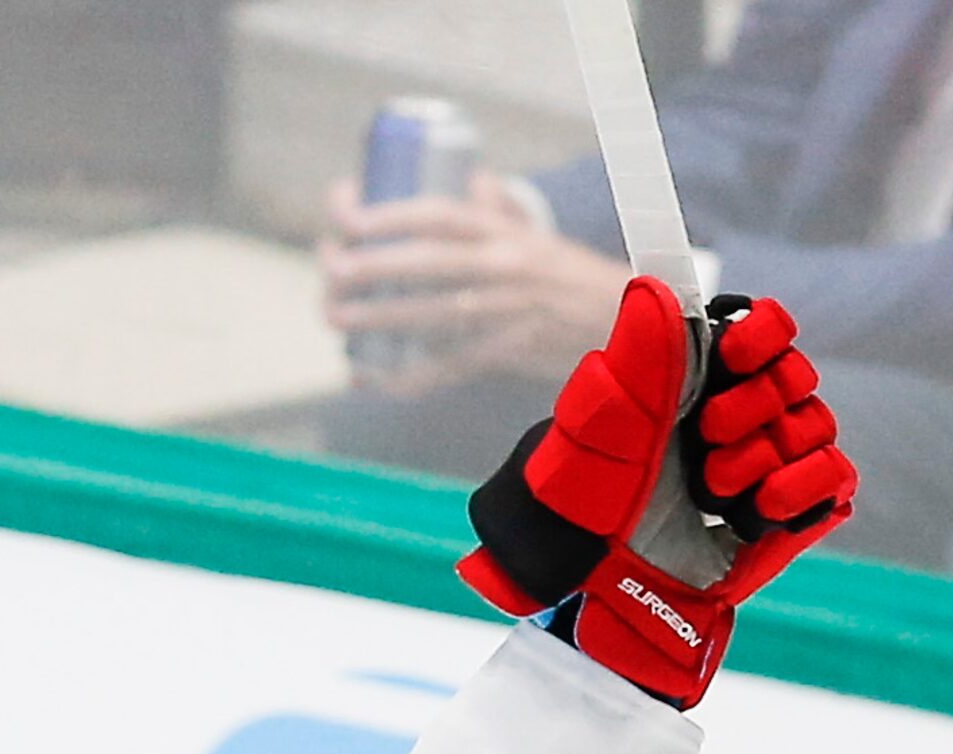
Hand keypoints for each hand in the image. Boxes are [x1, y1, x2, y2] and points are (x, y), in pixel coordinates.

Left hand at [320, 172, 631, 393]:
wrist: (621, 322)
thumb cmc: (565, 277)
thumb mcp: (535, 235)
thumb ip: (498, 209)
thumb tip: (468, 177)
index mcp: (505, 232)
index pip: (441, 215)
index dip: (390, 214)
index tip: (346, 215)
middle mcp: (506, 268)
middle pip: (429, 262)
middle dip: (374, 265)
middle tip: (332, 269)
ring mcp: (506, 313)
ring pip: (432, 315)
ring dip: (377, 318)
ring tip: (335, 316)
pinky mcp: (506, 354)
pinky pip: (447, 368)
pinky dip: (404, 377)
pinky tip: (367, 377)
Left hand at [458, 278, 858, 706]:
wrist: (595, 590)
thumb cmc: (581, 508)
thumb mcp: (601, 428)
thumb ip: (637, 357)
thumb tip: (654, 286)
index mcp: (690, 382)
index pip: (760, 327)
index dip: (762, 332)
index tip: (736, 350)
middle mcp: (733, 416)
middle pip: (793, 374)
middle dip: (753, 403)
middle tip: (705, 437)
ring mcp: (765, 463)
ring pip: (815, 423)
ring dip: (763, 455)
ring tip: (711, 490)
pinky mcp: (790, 513)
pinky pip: (834, 476)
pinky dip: (799, 490)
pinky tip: (753, 512)